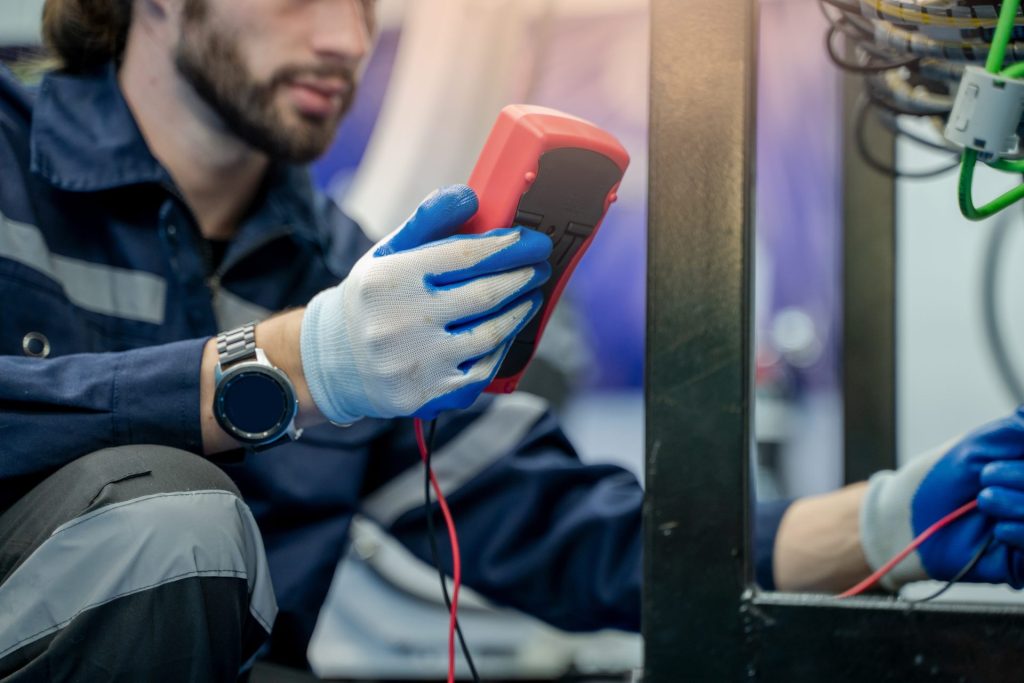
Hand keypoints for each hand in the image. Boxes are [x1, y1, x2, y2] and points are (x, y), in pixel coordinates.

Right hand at [300, 185, 550, 422]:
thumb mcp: (389, 253)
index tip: (531, 242)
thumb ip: (429, 221)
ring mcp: (415, 363)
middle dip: (522, 277)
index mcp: (389, 279)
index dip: (507, 247)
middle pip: (483, 295)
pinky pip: (481, 370)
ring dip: (519, 311)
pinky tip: (506, 330)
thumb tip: (469, 196)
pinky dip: (500, 348)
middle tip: (539, 266)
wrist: (335, 360)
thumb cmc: (373, 299)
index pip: (464, 256)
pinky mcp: (427, 395)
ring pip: (489, 334)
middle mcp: (399, 322)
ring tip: (529, 295)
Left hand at [861, 406, 1023, 588]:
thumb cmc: (938, 479)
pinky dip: (1020, 532)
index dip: (1021, 460)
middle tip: (987, 477)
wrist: (906, 521)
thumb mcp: (979, 445)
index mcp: (1023, 466)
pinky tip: (997, 529)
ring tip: (985, 501)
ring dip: (1016, 503)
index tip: (994, 463)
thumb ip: (1017, 429)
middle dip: (1019, 475)